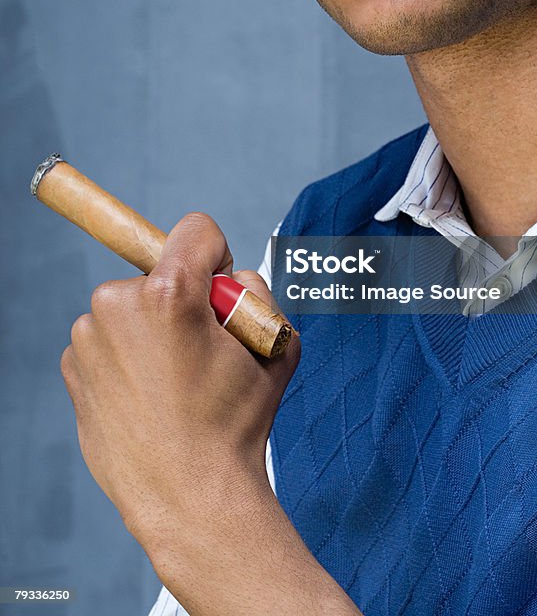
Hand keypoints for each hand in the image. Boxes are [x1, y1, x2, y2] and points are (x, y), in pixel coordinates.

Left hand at [60, 212, 298, 547]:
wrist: (189, 496)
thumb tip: (228, 279)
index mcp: (170, 293)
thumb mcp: (274, 347)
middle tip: (203, 351)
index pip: (196, 230)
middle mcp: (119, 305)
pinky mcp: (73, 366)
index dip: (219, 256)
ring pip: (132, 307)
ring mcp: (89, 337)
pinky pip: (107, 340)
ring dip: (153, 328)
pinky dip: (127, 357)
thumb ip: (256, 295)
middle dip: (183, 299)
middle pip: (161, 272)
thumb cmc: (235, 424)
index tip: (220, 286)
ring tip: (177, 381)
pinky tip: (149, 395)